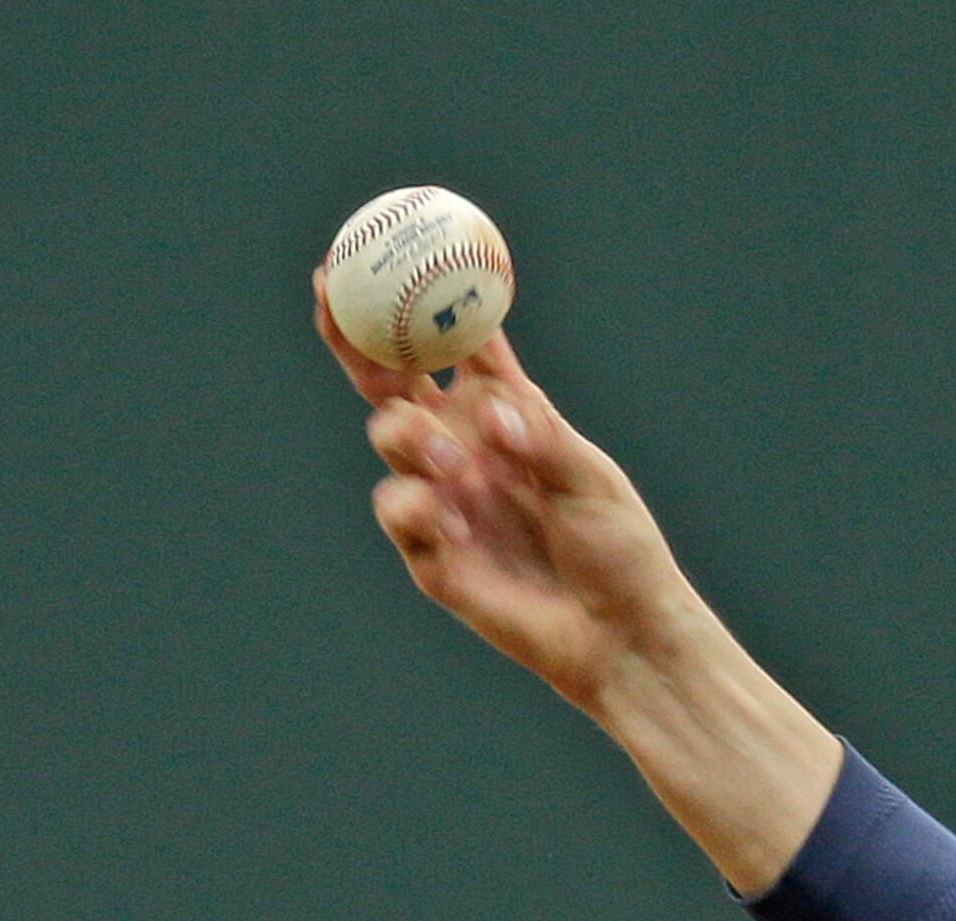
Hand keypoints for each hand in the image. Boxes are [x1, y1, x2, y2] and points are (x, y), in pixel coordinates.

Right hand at [314, 274, 837, 890]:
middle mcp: (465, 447)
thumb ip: (538, 434)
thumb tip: (489, 405)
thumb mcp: (589, 478)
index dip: (413, 299)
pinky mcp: (431, 553)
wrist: (623, 634)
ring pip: (389, 437)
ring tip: (453, 465)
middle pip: (390, 380)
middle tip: (332, 300)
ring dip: (409, 437)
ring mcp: (443, 498)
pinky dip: (417, 506)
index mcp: (506, 416)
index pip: (447, 346)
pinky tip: (453, 520)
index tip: (379, 250)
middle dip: (355, 337)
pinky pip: (398, 511)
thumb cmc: (621, 551)